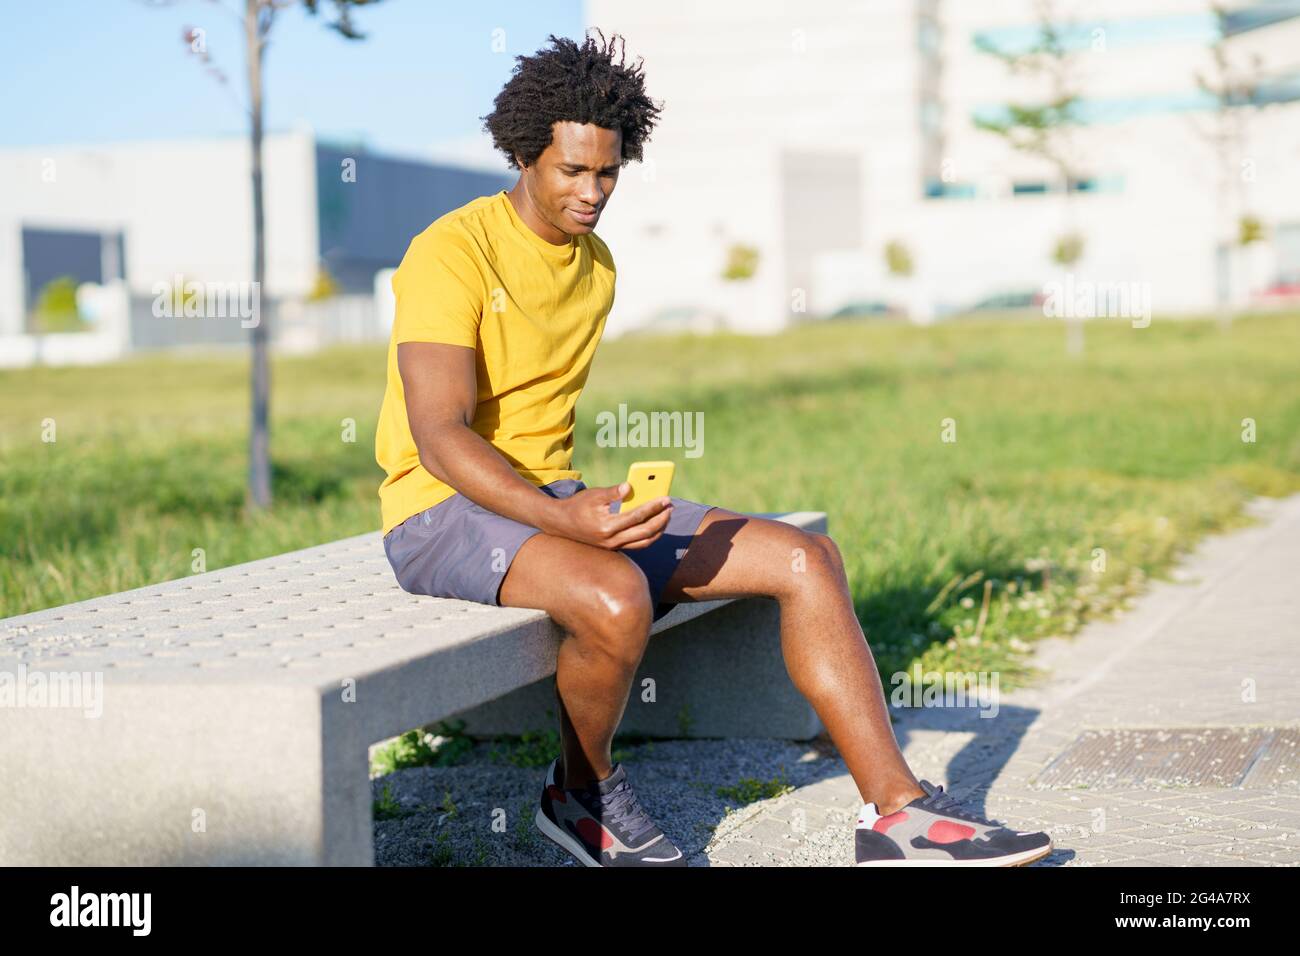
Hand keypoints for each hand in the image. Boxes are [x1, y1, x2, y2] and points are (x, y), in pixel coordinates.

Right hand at [541, 482, 672, 550]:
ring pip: (643, 542)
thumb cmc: (578, 506)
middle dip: (661, 520)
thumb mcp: (594, 495)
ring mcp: (613, 546)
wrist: (561, 524)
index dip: (653, 507)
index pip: (637, 517)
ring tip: (666, 516)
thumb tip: (630, 486)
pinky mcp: (614, 548)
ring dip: (658, 530)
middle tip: (671, 507)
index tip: (666, 499)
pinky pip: (637, 544)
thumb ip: (613, 492)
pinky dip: (649, 536)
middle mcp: (612, 540)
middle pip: (645, 532)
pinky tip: (655, 524)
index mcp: (607, 526)